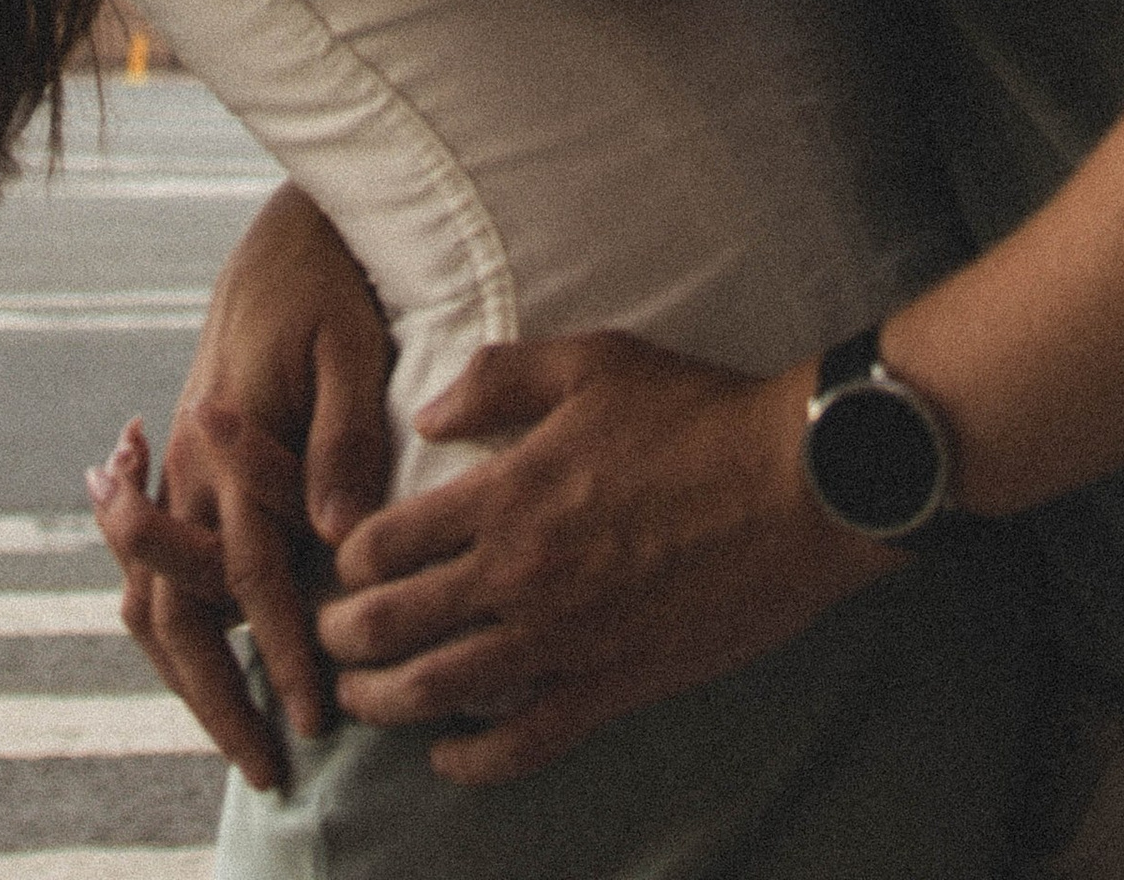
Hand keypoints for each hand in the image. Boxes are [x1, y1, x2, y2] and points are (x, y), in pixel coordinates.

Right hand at [89, 185, 391, 789]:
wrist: (279, 230)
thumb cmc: (331, 283)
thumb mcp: (351, 346)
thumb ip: (343, 439)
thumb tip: (335, 537)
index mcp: (227, 437)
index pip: (253, 573)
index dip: (283, 650)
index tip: (316, 718)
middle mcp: (187, 462)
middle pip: (179, 608)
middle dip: (219, 696)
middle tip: (271, 768)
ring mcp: (175, 465)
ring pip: (152, 595)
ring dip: (188, 672)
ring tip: (236, 735)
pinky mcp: (180, 464)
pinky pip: (153, 562)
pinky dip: (165, 614)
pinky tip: (195, 650)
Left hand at [314, 331, 886, 784]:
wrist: (796, 486)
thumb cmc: (696, 413)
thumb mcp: (591, 361)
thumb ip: (498, 380)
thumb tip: (428, 413)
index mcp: (508, 495)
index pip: (385, 544)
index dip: (347, 559)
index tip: (341, 563)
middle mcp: (521, 576)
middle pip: (393, 625)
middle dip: (342, 636)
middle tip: (326, 637)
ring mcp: (565, 641)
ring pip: (441, 692)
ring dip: (385, 701)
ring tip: (361, 699)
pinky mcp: (613, 686)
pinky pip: (524, 743)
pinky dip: (474, 761)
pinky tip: (449, 755)